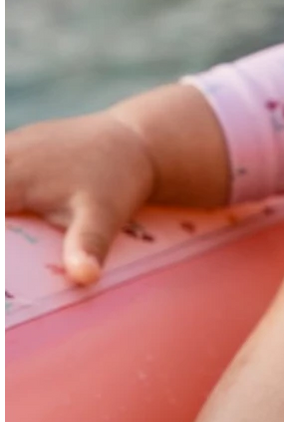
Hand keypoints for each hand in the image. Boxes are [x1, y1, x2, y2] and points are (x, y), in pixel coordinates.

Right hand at [1, 110, 157, 284]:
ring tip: (10, 221)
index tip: (1, 256)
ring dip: (0, 209)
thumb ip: (87, 246)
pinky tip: (12, 211)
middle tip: (6, 241)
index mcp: (8, 177)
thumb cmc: (117, 181)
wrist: (133, 143)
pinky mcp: (9, 147)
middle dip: (0, 227)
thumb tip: (84, 278)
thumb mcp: (104, 217)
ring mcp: (1, 148)